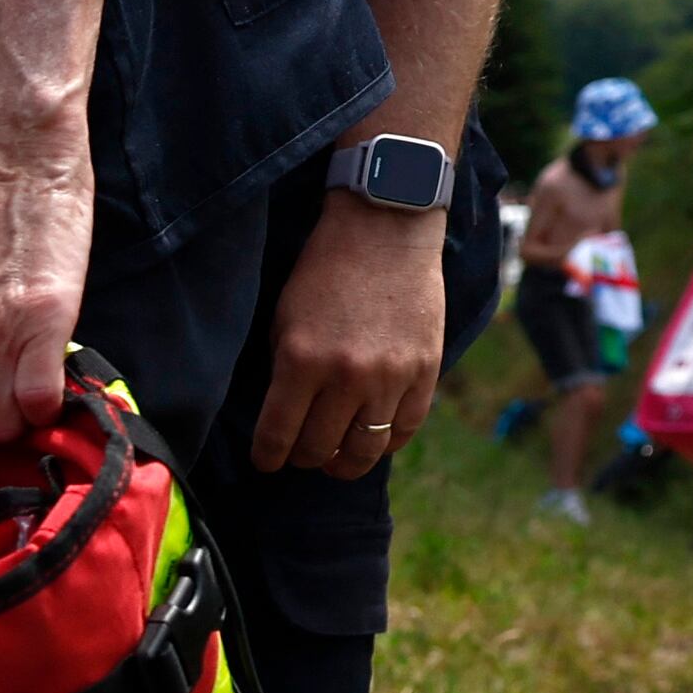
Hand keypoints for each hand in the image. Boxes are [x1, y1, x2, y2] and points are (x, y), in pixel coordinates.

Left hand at [248, 196, 448, 474]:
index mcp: (300, 360)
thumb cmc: (325, 271)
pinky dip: (387, 443)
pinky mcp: (426, 371)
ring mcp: (391, 377)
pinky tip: (372, 439)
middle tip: (300, 454)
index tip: (266, 461)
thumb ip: (284, 372)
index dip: (268, 456)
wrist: (385, 230)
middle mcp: (347, 376)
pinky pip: (406, 429)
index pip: (278, 435)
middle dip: (304, 458)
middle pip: (320, 449)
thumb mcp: (284, 319)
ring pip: (366, 450)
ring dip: (345, 463)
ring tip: (335, 459)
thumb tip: (283, 420)